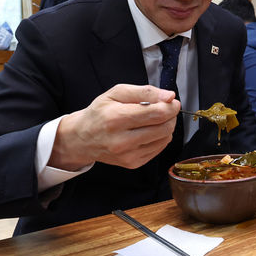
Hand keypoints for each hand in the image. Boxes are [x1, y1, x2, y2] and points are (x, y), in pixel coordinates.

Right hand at [49, 84, 179, 170]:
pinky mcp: (133, 163)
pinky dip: (160, 138)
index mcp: (116, 118)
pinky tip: (148, 131)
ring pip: (165, 138)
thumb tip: (169, 96)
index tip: (172, 101)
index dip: (171, 106)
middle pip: (164, 127)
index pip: (157, 113)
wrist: (83, 138)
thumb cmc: (100, 113)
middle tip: (165, 109)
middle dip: (171, 116)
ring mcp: (128, 155)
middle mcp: (121, 140)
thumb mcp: (117, 93)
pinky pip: (159, 149)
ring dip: (166, 126)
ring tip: (154, 120)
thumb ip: (145, 91)